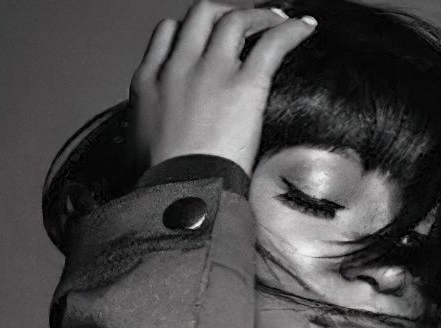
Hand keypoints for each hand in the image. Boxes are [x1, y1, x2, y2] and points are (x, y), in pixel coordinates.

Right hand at [127, 2, 318, 178]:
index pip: (168, 33)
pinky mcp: (244, 86)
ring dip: (259, 16)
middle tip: (244, 23)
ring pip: (235, 20)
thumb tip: (147, 155)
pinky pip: (271, 44)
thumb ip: (145, 138)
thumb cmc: (159, 186)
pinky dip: (291, 30)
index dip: (189, 29)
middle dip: (224, 12)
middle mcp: (179, 67)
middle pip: (202, 15)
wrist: (179, 195)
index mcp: (148, 83)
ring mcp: (212, 72)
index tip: (205, 37)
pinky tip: (305, 27)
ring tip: (277, 21)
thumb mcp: (135, 154)